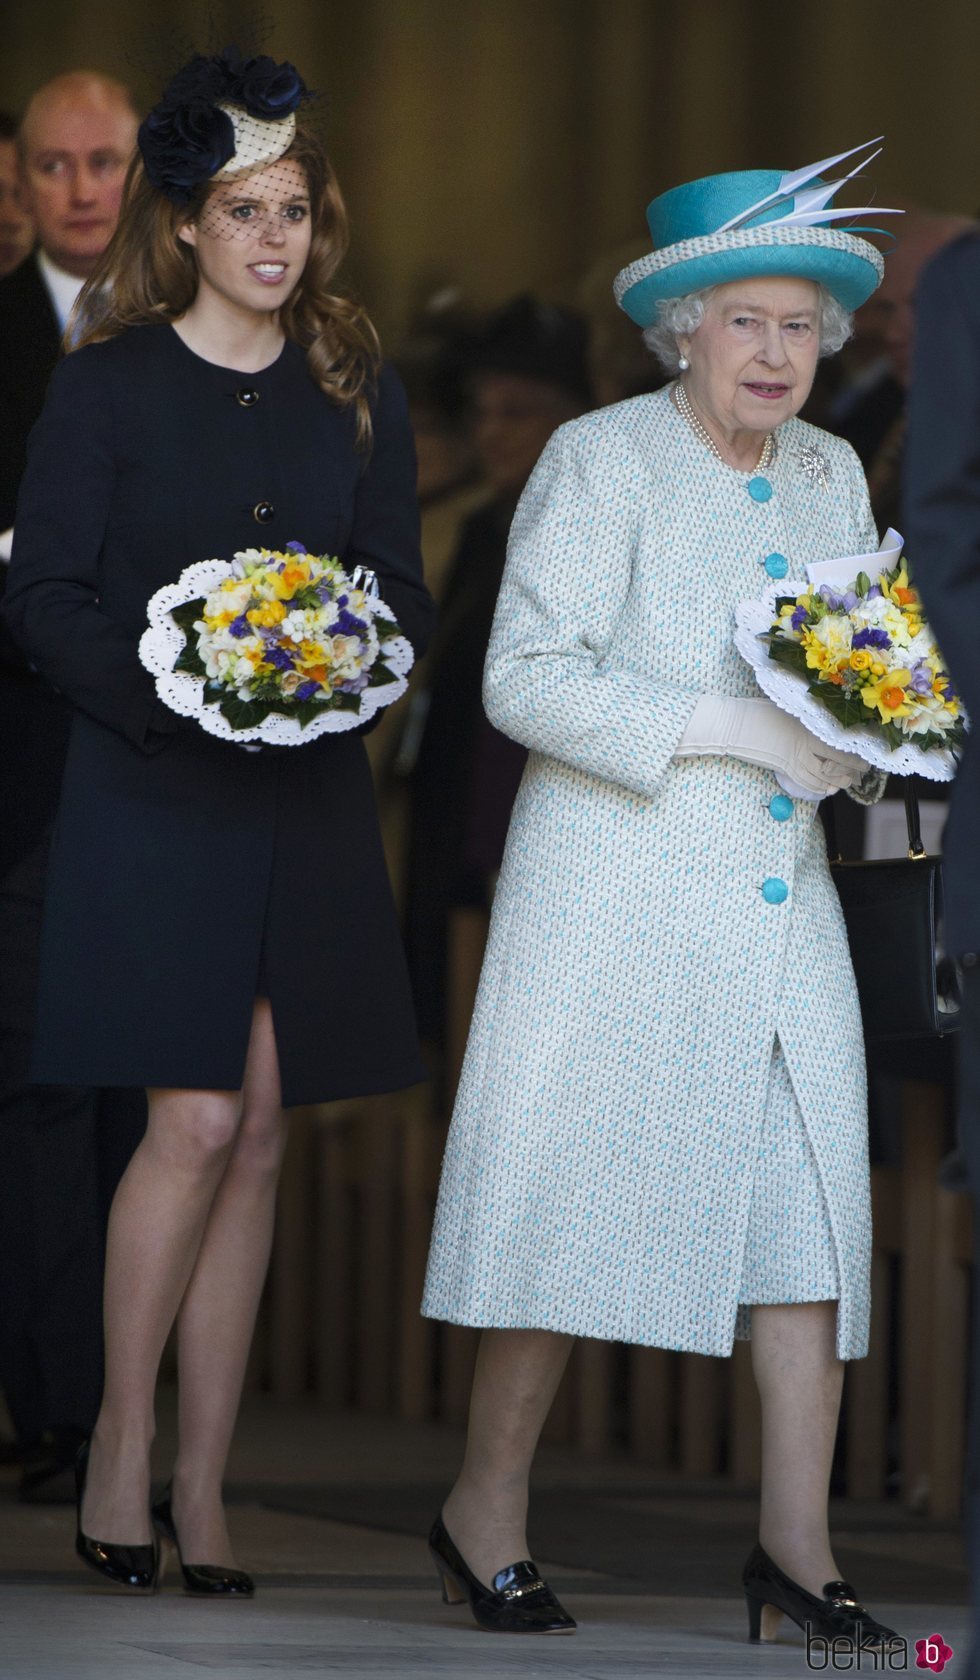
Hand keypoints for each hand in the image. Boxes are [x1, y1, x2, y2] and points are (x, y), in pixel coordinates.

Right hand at [676, 695, 865, 797]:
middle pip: (835, 762)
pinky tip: (826, 789)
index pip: (839, 745)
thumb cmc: (757, 711)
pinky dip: (818, 787)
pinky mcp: (782, 767)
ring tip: (848, 784)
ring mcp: (792, 758)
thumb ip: (806, 717)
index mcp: (807, 727)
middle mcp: (804, 745)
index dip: (854, 755)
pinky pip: (805, 781)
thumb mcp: (787, 709)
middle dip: (851, 770)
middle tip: (862, 774)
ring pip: (821, 776)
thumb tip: (824, 722)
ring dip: (837, 781)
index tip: (865, 757)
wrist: (733, 724)